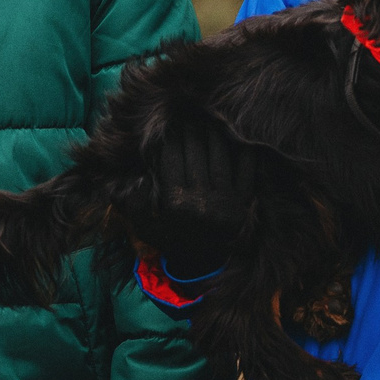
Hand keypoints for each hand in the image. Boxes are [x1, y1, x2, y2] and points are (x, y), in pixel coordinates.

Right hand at [138, 122, 263, 271]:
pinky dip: (244, 154)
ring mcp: (224, 203)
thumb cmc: (171, 239)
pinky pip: (246, 173)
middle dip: (190, 129)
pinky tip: (239, 140)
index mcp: (174, 203)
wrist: (203, 263)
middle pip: (195, 152)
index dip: (169, 136)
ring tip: (209, 122)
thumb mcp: (143, 228)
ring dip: (215, 134)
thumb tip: (142, 178)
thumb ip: (133, 205)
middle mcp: (200, 202)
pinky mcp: (243, 206)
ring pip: (220, 157)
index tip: (168, 124)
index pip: (171, 158)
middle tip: (188, 116)